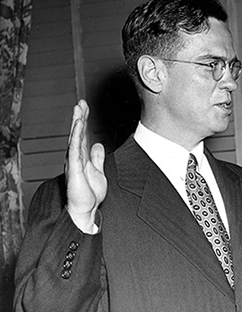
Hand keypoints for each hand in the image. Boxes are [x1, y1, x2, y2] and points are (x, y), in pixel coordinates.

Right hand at [65, 100, 106, 233]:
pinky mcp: (74, 168)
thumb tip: (98, 145)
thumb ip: (97, 158)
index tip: (85, 107)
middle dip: (79, 117)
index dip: (84, 120)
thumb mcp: (98, 171)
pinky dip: (76, 137)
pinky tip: (77, 127)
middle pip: (77, 133)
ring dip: (77, 124)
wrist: (85, 209)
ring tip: (79, 110)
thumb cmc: (90, 194)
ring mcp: (73, 162)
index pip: (83, 135)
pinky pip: (75, 149)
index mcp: (81, 157)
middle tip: (81, 102)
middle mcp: (75, 157)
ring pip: (74, 139)